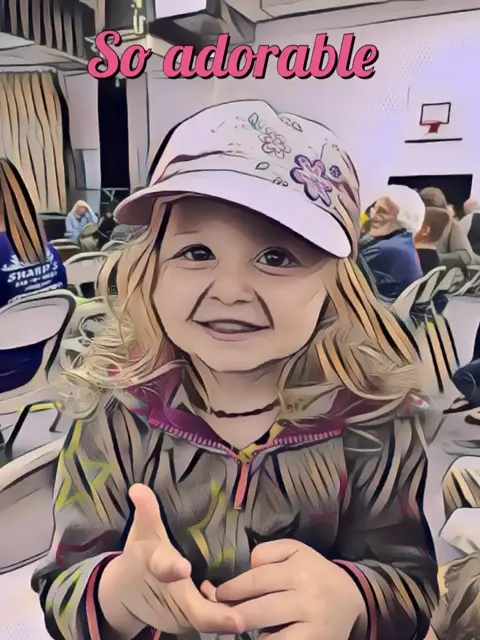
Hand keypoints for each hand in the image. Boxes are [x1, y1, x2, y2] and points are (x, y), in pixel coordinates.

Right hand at [99, 484, 242, 635]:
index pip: (163, 566)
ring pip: (207, 621)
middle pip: (193, 610)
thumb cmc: (141, 554)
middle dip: (214, 616)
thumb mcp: (142, 533)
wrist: (125, 594)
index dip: (172, 567)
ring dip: (227, 620)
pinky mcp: (190, 623)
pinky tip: (250, 611)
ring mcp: (181, 615)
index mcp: (157, 567)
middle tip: (238, 619)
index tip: (183, 567)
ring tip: (254, 614)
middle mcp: (170, 597)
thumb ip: (146, 511)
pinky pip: (211, 623)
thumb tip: (138, 487)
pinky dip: (227, 620)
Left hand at [203, 539, 365, 639]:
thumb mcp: (294, 550)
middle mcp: (306, 597)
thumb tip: (244, 570)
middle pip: (258, 610)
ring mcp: (312, 624)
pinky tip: (260, 635)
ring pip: (267, 637)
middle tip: (217, 614)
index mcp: (299, 569)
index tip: (216, 594)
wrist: (350, 598)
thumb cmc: (313, 572)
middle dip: (232, 614)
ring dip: (247, 633)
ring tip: (235, 626)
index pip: (256, 580)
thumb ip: (267, 553)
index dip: (231, 589)